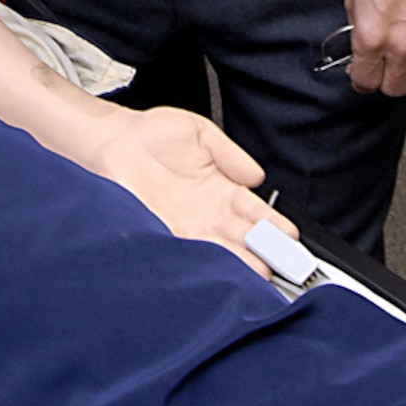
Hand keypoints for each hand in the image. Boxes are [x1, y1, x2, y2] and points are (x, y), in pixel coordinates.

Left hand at [97, 103, 296, 274]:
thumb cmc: (154, 134)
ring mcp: (188, 224)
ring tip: (261, 272)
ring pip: (222, 248)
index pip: (256, 212)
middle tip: (285, 265)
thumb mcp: (201, 133)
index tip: (291, 236)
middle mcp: (208, 211)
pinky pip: (190, 250)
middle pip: (244, 236)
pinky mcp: (164, 231)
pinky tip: (222, 269)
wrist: (114, 141)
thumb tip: (257, 177)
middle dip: (266, 251)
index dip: (275, 224)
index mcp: (222, 188)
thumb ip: (230, 154)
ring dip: (242, 261)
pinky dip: (207, 260)